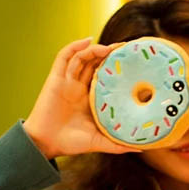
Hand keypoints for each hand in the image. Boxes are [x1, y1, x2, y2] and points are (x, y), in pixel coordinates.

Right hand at [23, 38, 132, 158]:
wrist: (47, 144)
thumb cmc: (71, 144)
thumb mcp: (100, 142)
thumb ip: (118, 144)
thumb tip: (141, 148)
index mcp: (90, 99)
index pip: (105, 78)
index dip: (116, 69)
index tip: (132, 64)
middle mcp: (79, 87)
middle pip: (95, 64)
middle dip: (110, 54)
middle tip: (126, 49)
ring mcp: (67, 81)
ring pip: (82, 58)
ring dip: (96, 50)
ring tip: (111, 48)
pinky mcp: (56, 79)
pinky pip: (64, 57)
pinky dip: (75, 46)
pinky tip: (87, 41)